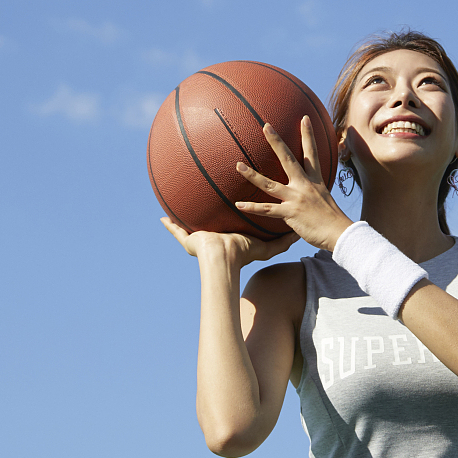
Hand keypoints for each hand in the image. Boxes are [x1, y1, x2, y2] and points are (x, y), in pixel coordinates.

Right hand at [159, 210, 296, 268]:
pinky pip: (175, 231)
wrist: (223, 258)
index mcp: (226, 239)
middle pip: (206, 224)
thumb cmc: (241, 254)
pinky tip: (161, 217)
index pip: (227, 225)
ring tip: (178, 202)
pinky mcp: (186, 240)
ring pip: (188, 226)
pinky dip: (168, 226)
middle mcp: (211, 238)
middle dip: (203, 215)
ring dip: (183, 217)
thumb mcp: (264, 248)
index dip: (227, 217)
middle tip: (202, 200)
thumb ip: (281, 242)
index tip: (227, 206)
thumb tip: (296, 236)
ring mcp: (197, 240)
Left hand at [232, 117, 350, 253]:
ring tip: (238, 165)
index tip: (304, 118)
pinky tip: (238, 204)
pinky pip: (267, 210)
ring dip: (252, 175)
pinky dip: (252, 207)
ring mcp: (296, 198)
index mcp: (315, 180)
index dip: (308, 135)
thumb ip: (313, 192)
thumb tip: (307, 192)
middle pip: (287, 159)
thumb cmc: (332, 219)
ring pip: (269, 184)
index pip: (312, 152)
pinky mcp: (290, 214)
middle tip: (265, 126)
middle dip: (276, 142)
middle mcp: (304, 185)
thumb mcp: (325, 198)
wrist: (340, 234)